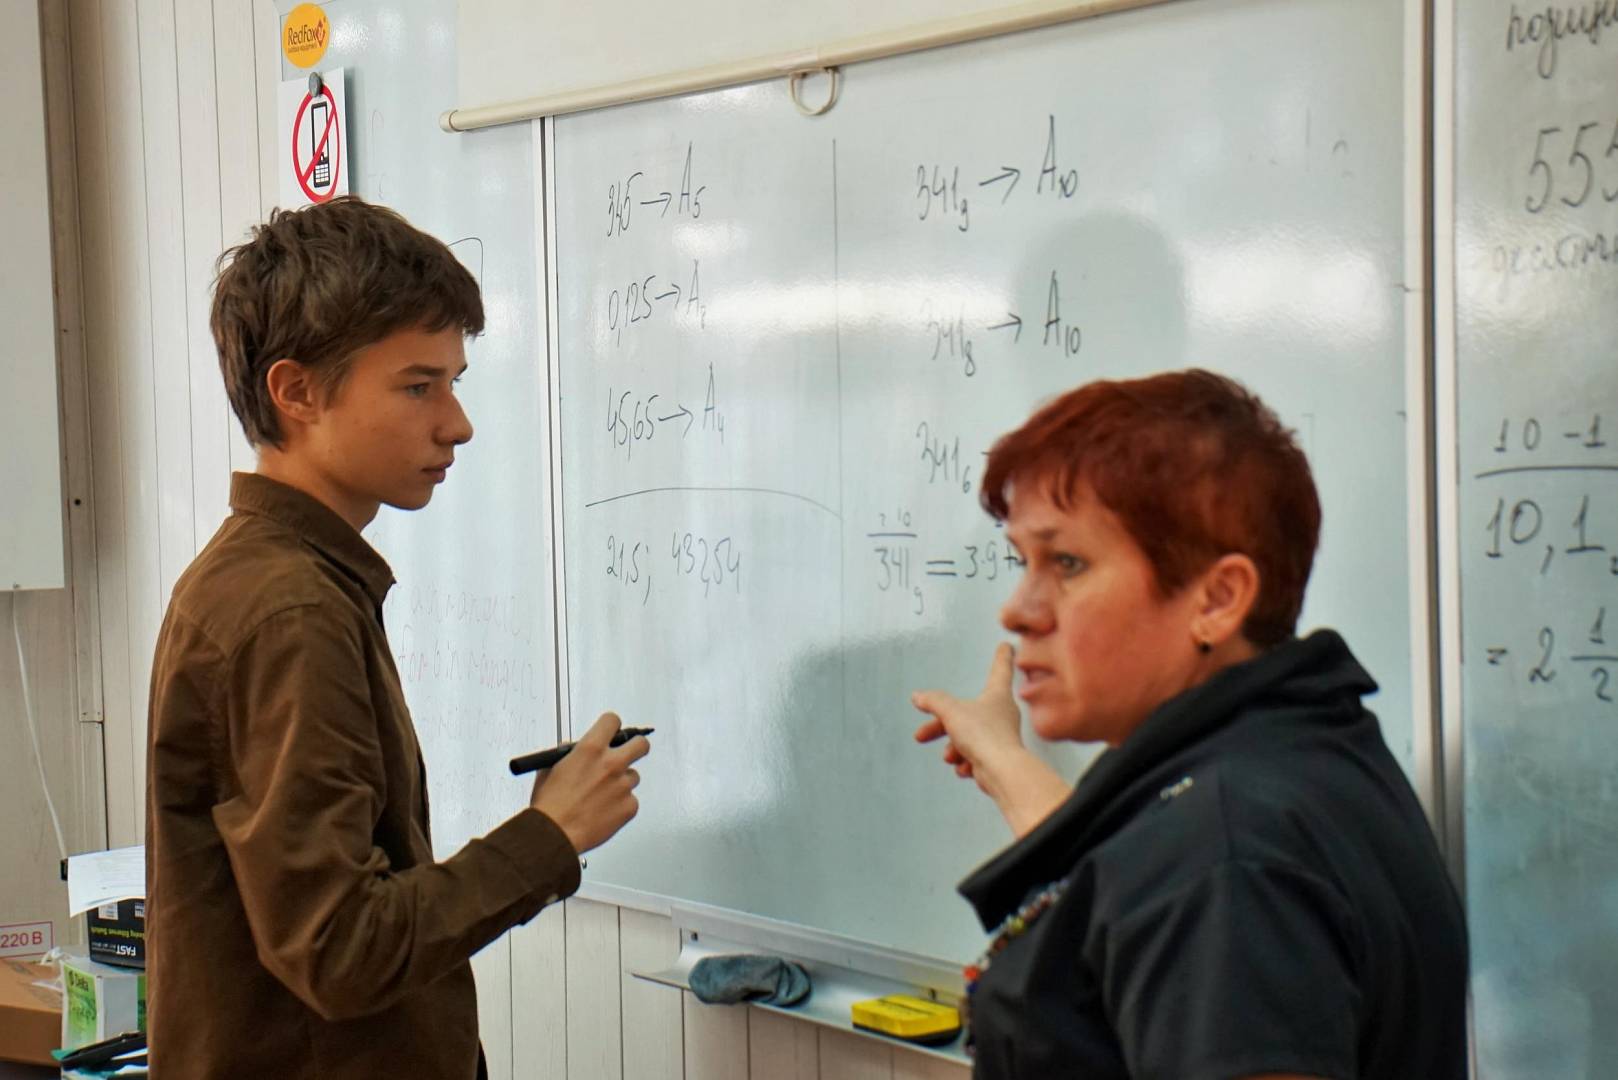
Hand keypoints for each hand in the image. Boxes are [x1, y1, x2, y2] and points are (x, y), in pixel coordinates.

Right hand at [530, 711, 648, 853]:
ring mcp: (623, 785)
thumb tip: (574, 749)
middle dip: (636, 746)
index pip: (612, 721)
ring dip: (622, 783)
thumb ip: (567, 754)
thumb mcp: (550, 768)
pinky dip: (621, 805)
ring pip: (633, 777)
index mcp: (590, 749)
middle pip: (641, 744)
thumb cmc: (550, 805)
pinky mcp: (630, 806)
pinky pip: (631, 800)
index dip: (611, 726)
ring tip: (601, 796)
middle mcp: (611, 763)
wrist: (554, 834)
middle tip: (629, 753)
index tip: (612, 732)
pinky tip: (604, 811)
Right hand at [911, 642, 1024, 786]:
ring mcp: (999, 737)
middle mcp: (1001, 714)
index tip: (1006, 645)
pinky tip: (964, 767)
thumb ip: (933, 701)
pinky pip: (974, 758)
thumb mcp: (952, 712)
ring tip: (951, 756)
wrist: (1001, 771)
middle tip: (922, 734)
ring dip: (953, 748)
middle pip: (965, 713)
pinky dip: (965, 763)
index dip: (1001, 656)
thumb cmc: (985, 736)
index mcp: (997, 695)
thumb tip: (918, 696)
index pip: (1000, 669)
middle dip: (941, 727)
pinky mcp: (996, 758)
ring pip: (967, 738)